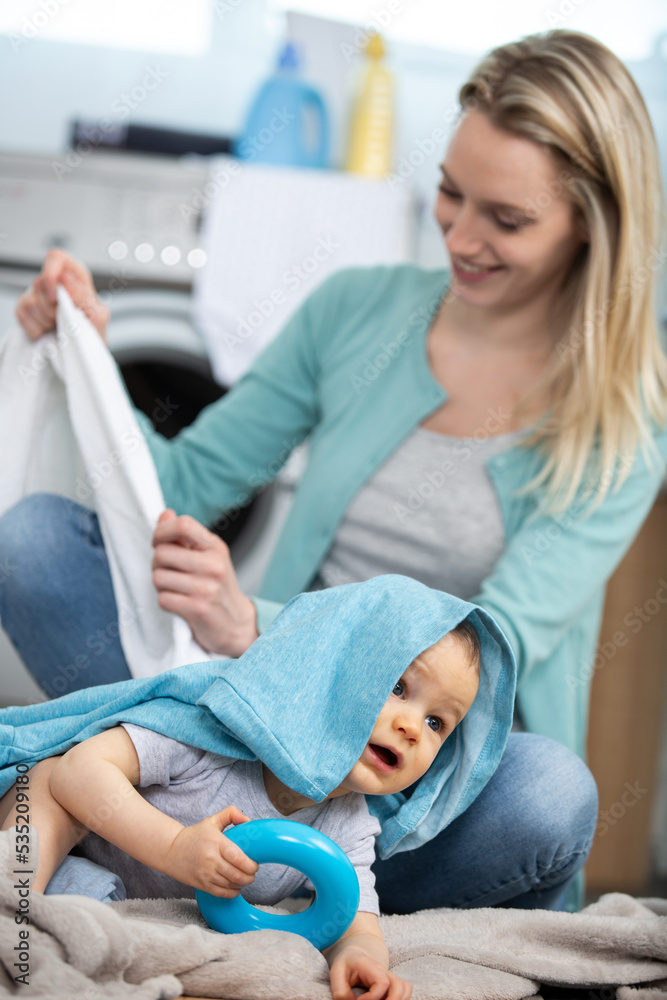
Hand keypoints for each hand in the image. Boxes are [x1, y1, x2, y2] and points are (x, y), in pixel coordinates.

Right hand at [15, 248, 108, 341]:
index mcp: (75, 276)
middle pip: (39, 283)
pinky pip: (22, 316)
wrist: (83, 352)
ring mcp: (37, 295)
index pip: (56, 258)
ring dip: (46, 320)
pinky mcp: (25, 310)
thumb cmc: (94, 331)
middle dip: (52, 308)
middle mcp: (54, 281)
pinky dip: (36, 329)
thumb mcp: (97, 315)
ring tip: (59, 326)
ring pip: (30, 301)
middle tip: (65, 320)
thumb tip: (65, 278)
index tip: (56, 297)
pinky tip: (48, 331)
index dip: (51, 273)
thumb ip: (83, 296)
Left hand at [151, 509, 258, 657]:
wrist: (236, 624)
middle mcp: (214, 565)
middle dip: (157, 564)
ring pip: (158, 577)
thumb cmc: (217, 587)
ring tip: (176, 589)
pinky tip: (180, 603)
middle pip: (162, 553)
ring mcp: (207, 588)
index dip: (162, 531)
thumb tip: (165, 514)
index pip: (183, 525)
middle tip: (169, 572)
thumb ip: (184, 536)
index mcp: (215, 547)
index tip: (158, 542)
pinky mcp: (198, 609)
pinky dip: (166, 602)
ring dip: (161, 585)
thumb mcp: (207, 557)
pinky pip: (163, 599)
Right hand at [161, 805, 258, 894]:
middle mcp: (211, 859)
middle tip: (252, 873)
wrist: (171, 850)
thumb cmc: (195, 835)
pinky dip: (232, 892)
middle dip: (249, 876)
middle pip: (236, 874)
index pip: (238, 857)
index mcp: (216, 843)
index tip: (255, 864)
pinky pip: (221, 893)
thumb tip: (247, 820)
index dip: (250, 864)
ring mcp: (206, 874)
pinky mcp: (202, 884)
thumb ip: (231, 814)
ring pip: (230, 884)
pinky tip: (236, 887)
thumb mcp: (212, 820)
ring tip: (245, 878)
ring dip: (242, 884)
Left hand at [329, 949, 411, 999]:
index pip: (381, 983)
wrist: (355, 954)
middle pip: (400, 986)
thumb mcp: (336, 972)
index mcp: (370, 966)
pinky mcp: (393, 985)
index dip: (372, 998)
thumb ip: (340, 989)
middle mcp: (384, 972)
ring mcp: (390, 978)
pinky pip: (405, 993)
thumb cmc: (346, 964)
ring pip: (406, 989)